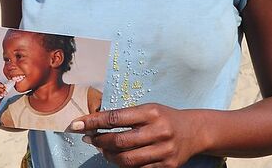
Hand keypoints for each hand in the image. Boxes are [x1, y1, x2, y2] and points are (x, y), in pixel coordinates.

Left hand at [70, 103, 201, 167]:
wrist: (195, 131)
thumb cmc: (165, 118)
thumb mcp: (148, 109)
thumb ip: (126, 116)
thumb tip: (96, 124)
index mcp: (151, 112)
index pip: (116, 117)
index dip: (93, 122)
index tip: (76, 124)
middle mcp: (158, 130)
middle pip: (119, 141)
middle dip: (99, 141)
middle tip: (89, 139)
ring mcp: (164, 150)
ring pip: (127, 159)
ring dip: (109, 156)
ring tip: (103, 150)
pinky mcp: (167, 166)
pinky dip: (124, 165)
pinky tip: (119, 158)